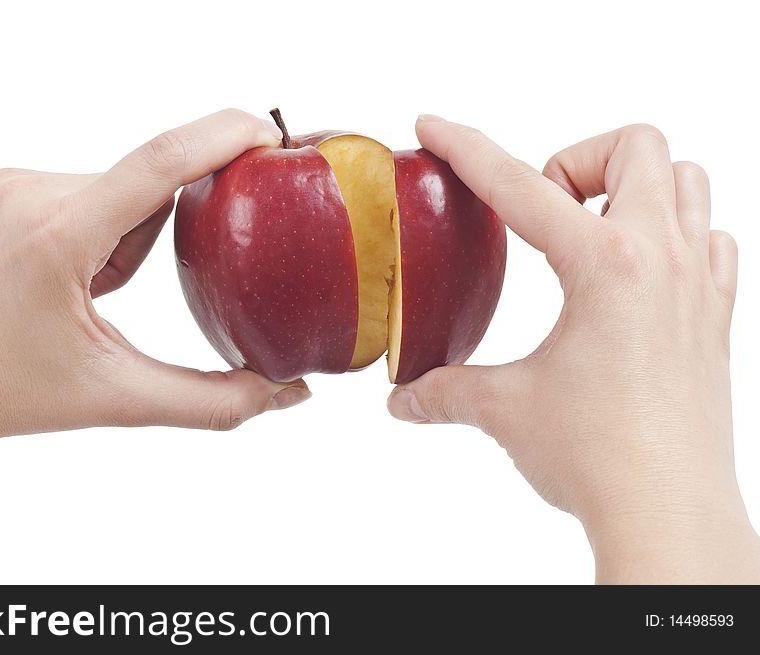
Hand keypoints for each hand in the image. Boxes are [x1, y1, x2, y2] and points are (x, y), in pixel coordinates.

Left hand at [0, 109, 309, 489]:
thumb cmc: (12, 392)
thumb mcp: (121, 398)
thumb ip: (215, 401)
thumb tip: (292, 393)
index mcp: (58, 239)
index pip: (159, 162)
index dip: (224, 137)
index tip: (270, 135)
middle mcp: (28, 193)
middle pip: (144, 189)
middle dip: (150, 241)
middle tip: (103, 300)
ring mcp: (7, 181)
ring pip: (115, 187)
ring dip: (121, 234)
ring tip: (78, 291)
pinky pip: (82, 186)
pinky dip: (92, 224)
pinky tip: (56, 272)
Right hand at [388, 116, 759, 582]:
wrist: (668, 512)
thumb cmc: (598, 457)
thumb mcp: (505, 409)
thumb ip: (445, 392)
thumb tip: (404, 398)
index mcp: (604, 266)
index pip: (519, 185)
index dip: (466, 148)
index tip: (435, 128)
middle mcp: (660, 259)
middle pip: (637, 145)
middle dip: (578, 159)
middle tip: (543, 210)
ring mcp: (699, 284)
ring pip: (687, 179)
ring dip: (635, 186)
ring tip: (591, 232)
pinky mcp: (716, 316)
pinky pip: (712, 238)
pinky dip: (677, 232)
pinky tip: (637, 275)